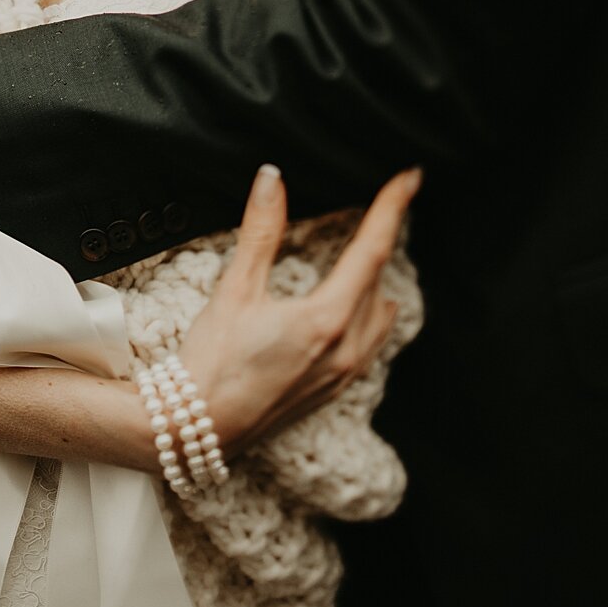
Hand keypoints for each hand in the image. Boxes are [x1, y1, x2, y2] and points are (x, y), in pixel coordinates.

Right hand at [179, 163, 419, 453]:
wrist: (196, 430)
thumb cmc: (212, 361)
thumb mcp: (235, 289)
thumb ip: (260, 231)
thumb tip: (272, 177)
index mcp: (326, 320)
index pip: (373, 250)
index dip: (393, 208)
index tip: (411, 177)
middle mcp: (345, 349)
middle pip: (380, 278)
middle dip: (384, 236)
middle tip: (389, 201)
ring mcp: (342, 374)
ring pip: (380, 314)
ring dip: (379, 277)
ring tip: (374, 247)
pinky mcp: (333, 390)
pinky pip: (369, 342)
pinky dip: (370, 312)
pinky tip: (357, 303)